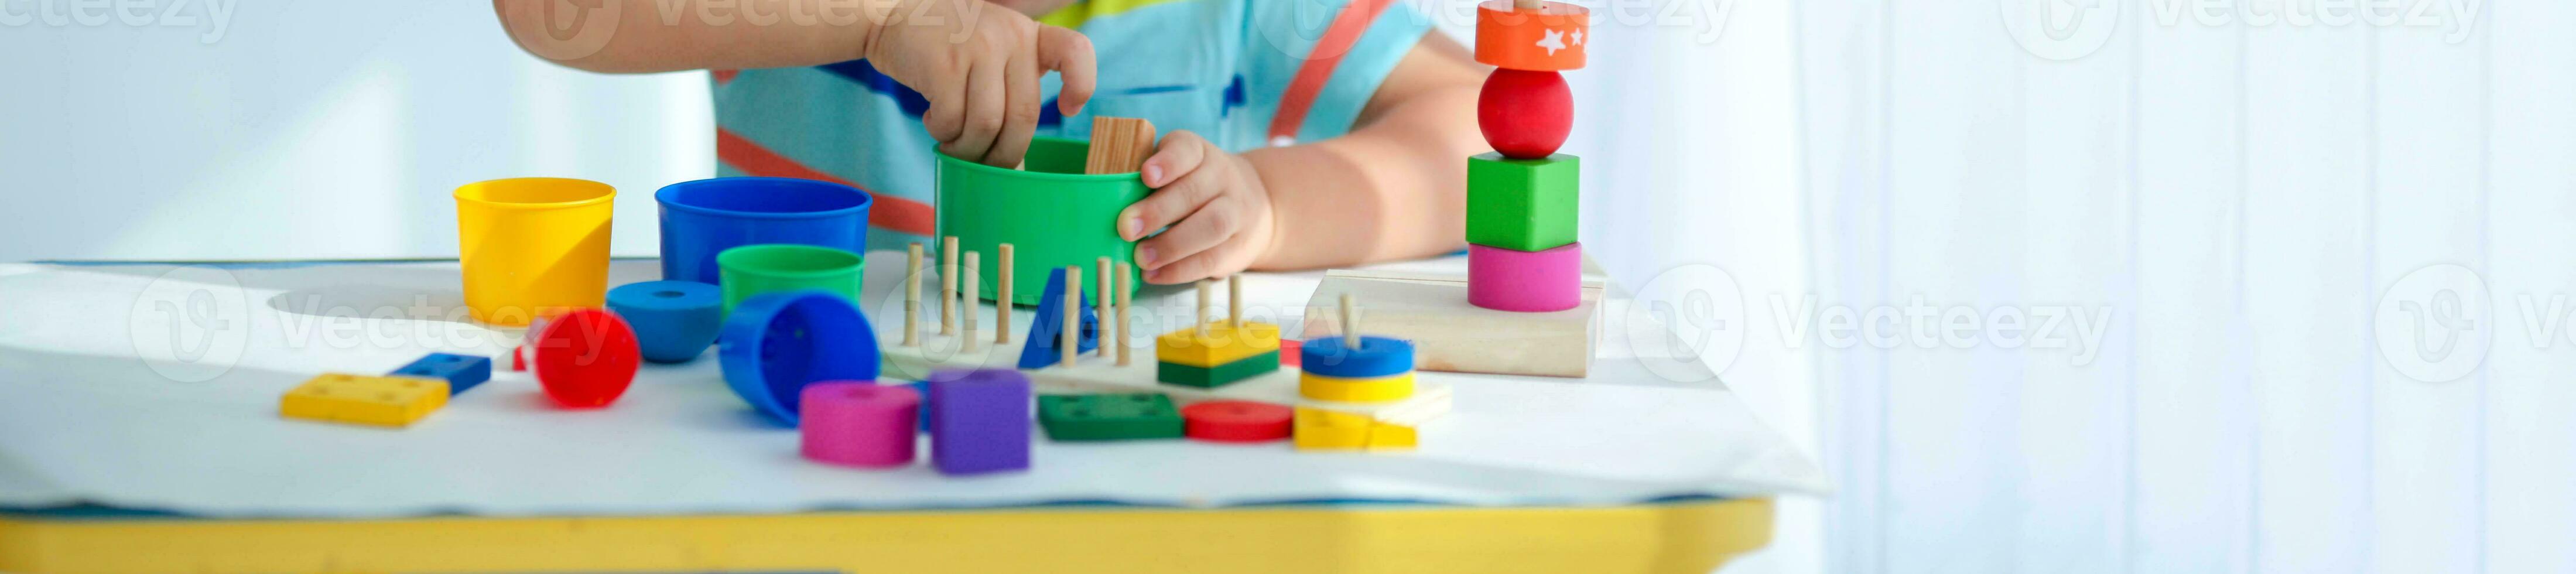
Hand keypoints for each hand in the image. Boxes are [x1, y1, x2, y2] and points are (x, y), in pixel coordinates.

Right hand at [865, 0, 1095, 166]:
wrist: (894, 16)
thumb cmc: (950, 47)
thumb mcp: (993, 51)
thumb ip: (1012, 90)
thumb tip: (1016, 167)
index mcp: (1029, 35)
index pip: (1075, 51)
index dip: (1082, 84)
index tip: (1069, 109)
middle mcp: (1009, 37)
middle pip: (1023, 117)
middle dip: (1004, 154)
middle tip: (985, 163)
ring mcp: (976, 48)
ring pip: (986, 125)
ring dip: (968, 149)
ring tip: (953, 143)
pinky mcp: (943, 64)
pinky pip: (952, 121)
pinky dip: (943, 133)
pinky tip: (935, 120)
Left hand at [1120, 131, 1276, 283]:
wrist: (1254, 203)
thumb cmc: (1193, 185)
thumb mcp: (1176, 170)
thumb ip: (1146, 181)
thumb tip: (1104, 205)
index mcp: (1199, 154)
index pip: (1187, 150)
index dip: (1167, 162)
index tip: (1145, 175)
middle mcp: (1221, 178)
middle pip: (1195, 192)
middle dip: (1158, 211)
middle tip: (1126, 228)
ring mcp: (1235, 212)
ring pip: (1211, 226)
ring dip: (1171, 245)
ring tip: (1141, 257)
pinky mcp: (1237, 245)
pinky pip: (1211, 259)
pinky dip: (1179, 270)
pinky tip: (1154, 274)